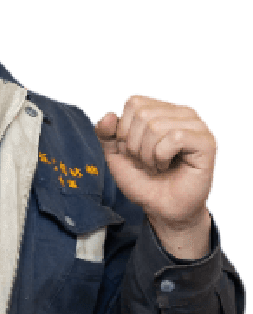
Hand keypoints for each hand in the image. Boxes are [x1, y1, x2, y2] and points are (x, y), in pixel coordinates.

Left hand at [95, 95, 216, 253]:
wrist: (163, 210)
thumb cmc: (145, 183)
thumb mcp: (117, 158)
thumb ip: (107, 135)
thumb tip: (109, 115)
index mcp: (163, 110)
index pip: (134, 102)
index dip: (125, 132)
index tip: (134, 153)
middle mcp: (181, 112)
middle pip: (143, 114)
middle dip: (136, 146)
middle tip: (146, 163)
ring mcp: (196, 125)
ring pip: (156, 126)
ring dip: (149, 155)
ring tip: (157, 167)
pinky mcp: (206, 142)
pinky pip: (175, 137)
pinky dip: (163, 157)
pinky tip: (167, 166)